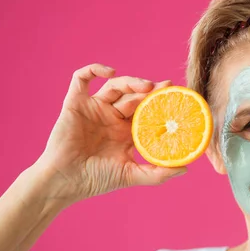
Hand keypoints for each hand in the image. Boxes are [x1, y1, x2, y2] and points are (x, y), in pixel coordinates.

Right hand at [33, 63, 186, 205]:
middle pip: (134, 96)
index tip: (177, 97)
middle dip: (151, 90)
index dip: (160, 102)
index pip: (146, 110)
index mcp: (125, 131)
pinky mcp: (75, 104)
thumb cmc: (95, 180)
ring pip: (115, 86)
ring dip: (131, 82)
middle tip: (167, 87)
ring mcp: (94, 109)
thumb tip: (185, 169)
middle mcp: (111, 117)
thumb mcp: (131, 175)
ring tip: (147, 87)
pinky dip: (94, 69)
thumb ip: (157, 173)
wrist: (65, 181)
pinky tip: (111, 73)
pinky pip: (81, 79)